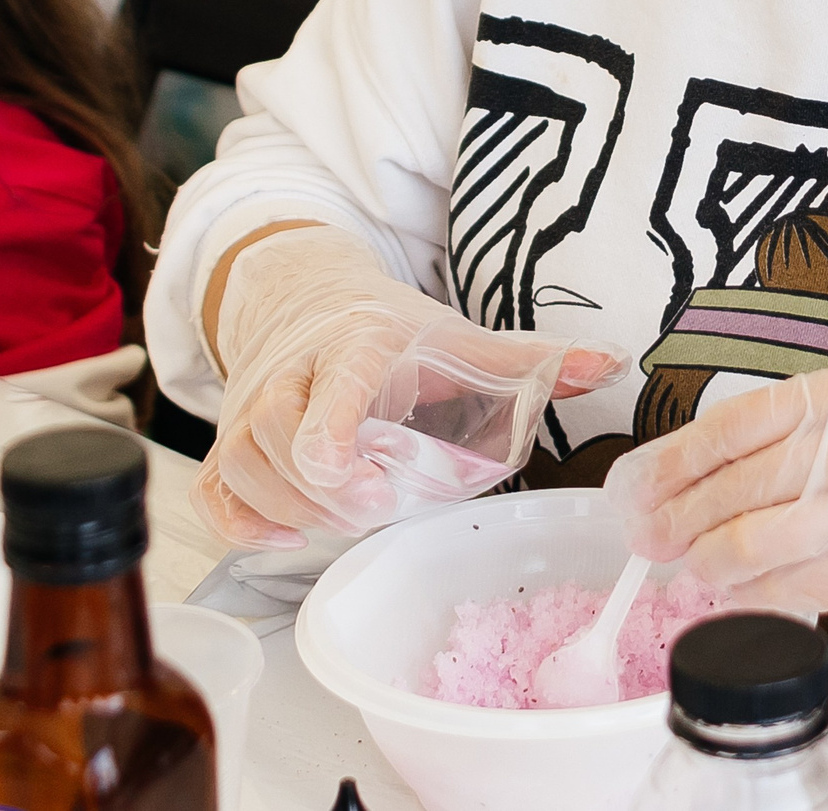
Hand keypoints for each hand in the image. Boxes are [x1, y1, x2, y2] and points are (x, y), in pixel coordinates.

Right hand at [197, 225, 626, 546]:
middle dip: (322, 487)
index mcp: (353, 343)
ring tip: (345, 518)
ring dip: (289, 506)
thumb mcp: (457, 334)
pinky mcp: (229, 438)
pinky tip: (286, 537)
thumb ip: (529, 359)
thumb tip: (613, 365)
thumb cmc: (388, 325)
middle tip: (373, 507)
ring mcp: (251, 406)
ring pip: (242, 465)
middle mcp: (291, 373)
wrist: (302, 289)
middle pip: (278, 437)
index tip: (357, 476)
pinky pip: (214, 489)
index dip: (332, 432)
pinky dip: (240, 521)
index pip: (331, 385)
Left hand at [604, 366, 827, 677]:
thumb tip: (717, 476)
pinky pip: (792, 592)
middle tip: (647, 541)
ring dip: (707, 567)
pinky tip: (743, 600)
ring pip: (748, 545)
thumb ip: (809, 438)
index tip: (638, 485)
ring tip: (692, 574)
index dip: (671, 461)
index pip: (731, 425)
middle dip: (673, 522)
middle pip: (728, 488)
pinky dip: (755, 600)